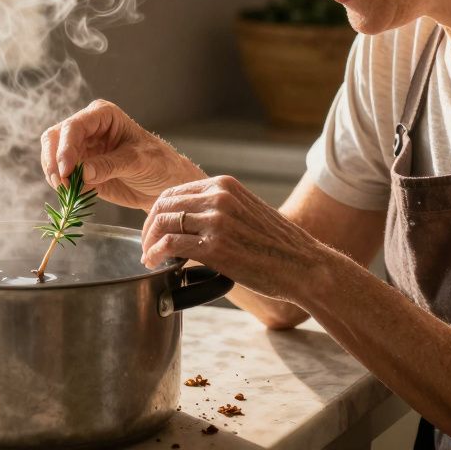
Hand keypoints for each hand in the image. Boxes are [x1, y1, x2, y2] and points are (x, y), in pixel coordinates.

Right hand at [40, 99, 205, 209]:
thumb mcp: (138, 162)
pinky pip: (60, 175)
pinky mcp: (79, 169)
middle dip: (54, 162)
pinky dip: (62, 186)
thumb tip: (82, 173)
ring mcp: (81, 148)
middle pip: (55, 138)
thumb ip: (109, 165)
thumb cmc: (158, 164)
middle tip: (63, 185)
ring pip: (52, 157)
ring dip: (55, 176)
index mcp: (102, 116)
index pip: (74, 126)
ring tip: (69, 192)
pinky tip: (74, 195)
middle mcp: (87, 128)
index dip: (65, 148)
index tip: (66, 171)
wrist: (164, 185)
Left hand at [140, 175, 322, 300]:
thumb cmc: (277, 246)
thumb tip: (188, 220)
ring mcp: (217, 221)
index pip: (173, 191)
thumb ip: (218, 209)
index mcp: (224, 185)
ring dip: (149, 242)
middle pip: (163, 205)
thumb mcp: (246, 211)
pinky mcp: (216, 248)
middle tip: (146, 246)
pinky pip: (171, 245)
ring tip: (149, 257)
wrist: (304, 266)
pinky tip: (155, 263)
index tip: (153, 229)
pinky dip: (156, 254)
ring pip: (163, 223)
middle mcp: (219, 197)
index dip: (156, 212)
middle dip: (148, 227)